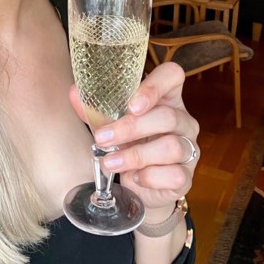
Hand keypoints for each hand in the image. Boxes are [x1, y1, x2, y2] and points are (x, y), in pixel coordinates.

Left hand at [69, 62, 198, 215]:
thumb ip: (94, 109)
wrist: (138, 188)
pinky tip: (135, 178)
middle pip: (168, 116)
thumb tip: (74, 92)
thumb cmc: (127, 145)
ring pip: (172, 146)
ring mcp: (189, 149)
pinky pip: (175, 174)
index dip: (155, 86)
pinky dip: (150, 177)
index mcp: (166, 98)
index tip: (131, 105)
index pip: (172, 76)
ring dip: (136, 155)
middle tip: (102, 138)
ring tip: (110, 162)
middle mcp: (183, 120)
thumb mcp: (110, 124)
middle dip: (130, 128)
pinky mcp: (186, 176)